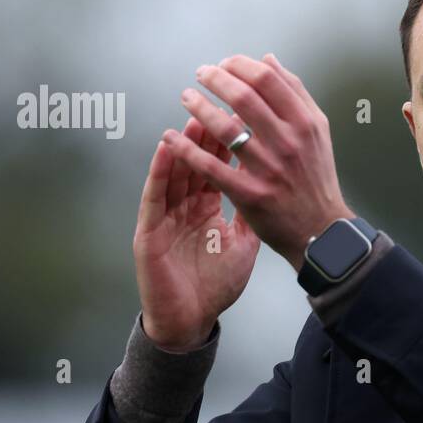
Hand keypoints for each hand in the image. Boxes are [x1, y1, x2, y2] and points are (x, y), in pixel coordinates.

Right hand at [133, 118, 261, 349]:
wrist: (190, 320)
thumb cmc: (214, 285)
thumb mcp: (242, 245)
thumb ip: (252, 216)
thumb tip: (273, 189)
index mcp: (206, 207)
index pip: (217, 165)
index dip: (230, 140)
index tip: (246, 113)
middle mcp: (184, 205)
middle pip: (197, 159)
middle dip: (208, 129)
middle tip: (221, 102)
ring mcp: (166, 215)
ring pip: (174, 169)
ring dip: (184, 141)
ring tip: (194, 110)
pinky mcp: (149, 230)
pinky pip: (155, 194)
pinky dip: (160, 170)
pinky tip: (167, 146)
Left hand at [164, 53, 352, 272]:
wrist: (320, 229)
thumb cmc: (316, 178)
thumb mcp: (318, 131)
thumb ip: (295, 93)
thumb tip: (269, 60)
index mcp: (305, 123)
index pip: (267, 79)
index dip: (240, 65)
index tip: (225, 64)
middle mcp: (289, 143)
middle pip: (244, 97)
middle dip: (215, 79)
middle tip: (201, 74)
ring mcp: (269, 169)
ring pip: (225, 128)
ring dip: (199, 107)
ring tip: (187, 97)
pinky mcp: (250, 194)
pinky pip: (211, 166)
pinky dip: (187, 149)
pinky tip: (171, 137)